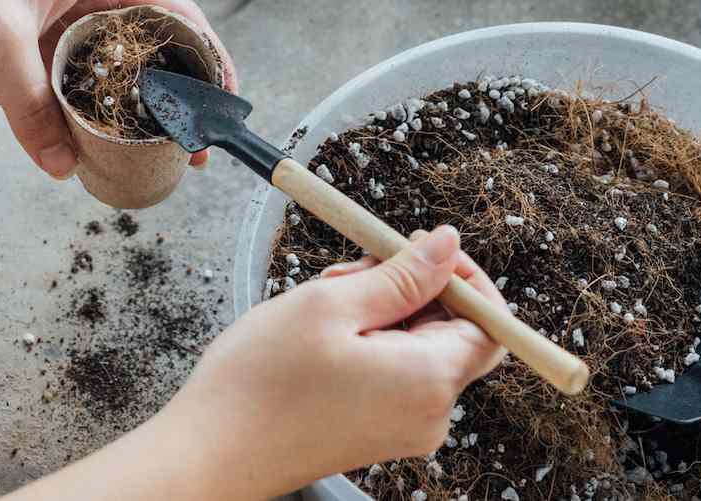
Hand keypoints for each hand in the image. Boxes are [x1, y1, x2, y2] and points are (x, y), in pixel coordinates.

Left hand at [0, 0, 233, 178]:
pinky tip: (85, 162)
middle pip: (144, 60)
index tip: (226, 99)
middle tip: (188, 149)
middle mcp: (79, 12)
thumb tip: (61, 164)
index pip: (172, 16)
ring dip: (120, 123)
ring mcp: (48, 44)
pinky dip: (74, 135)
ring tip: (146, 163)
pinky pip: (57, 108)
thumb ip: (31, 101)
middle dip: (171, 102)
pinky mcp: (14, 72)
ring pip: (101, 89)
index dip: (208, 55)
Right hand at [158, 226, 506, 498]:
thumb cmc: (261, 383)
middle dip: (413, 287)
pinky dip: (370, 339)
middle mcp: (429, 414)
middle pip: (454, 331)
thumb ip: (403, 274)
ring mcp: (403, 427)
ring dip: (382, 309)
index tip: (419, 246)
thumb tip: (449, 244)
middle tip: (355, 266)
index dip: (464, 276)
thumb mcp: (333, 304)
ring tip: (327, 298)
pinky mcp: (376, 430)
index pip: (491, 323)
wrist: (209, 455)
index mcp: (429, 381)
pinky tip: (324, 330)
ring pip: (418, 346)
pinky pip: (396, 371)